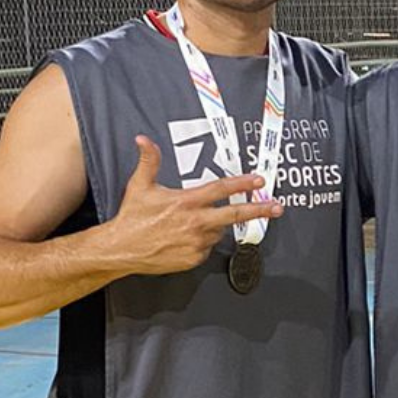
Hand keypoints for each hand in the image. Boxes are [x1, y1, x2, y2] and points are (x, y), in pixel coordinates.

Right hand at [106, 136, 282, 274]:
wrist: (120, 249)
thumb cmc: (131, 218)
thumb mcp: (139, 186)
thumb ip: (148, 161)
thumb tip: (144, 140)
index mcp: (186, 202)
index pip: (221, 189)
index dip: (243, 183)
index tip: (259, 180)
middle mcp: (195, 222)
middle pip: (235, 214)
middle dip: (259, 209)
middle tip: (276, 207)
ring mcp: (196, 242)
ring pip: (219, 230)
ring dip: (216, 225)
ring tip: (193, 222)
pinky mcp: (194, 258)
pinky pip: (208, 246)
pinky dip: (204, 240)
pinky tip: (186, 236)